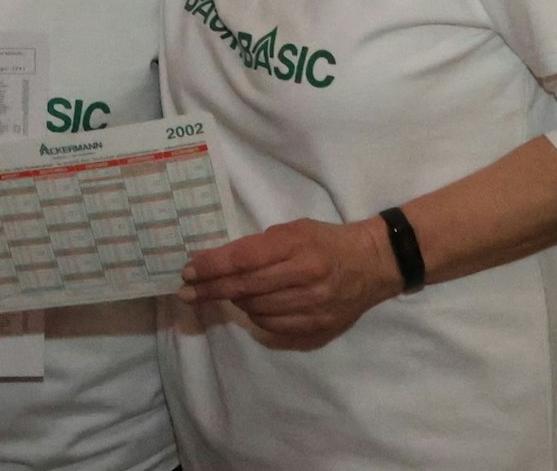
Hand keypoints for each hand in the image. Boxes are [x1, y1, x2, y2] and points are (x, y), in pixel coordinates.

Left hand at [177, 216, 401, 349]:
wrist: (371, 264)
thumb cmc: (324, 240)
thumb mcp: (292, 229)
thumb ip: (255, 246)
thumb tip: (213, 262)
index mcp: (297, 245)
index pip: (243, 259)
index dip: (211, 267)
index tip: (188, 270)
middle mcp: (305, 276)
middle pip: (245, 287)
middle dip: (209, 289)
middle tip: (185, 292)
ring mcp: (313, 305)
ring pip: (256, 309)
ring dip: (233, 302)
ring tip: (221, 294)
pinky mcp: (319, 326)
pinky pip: (272, 326)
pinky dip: (255, 316)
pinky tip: (250, 306)